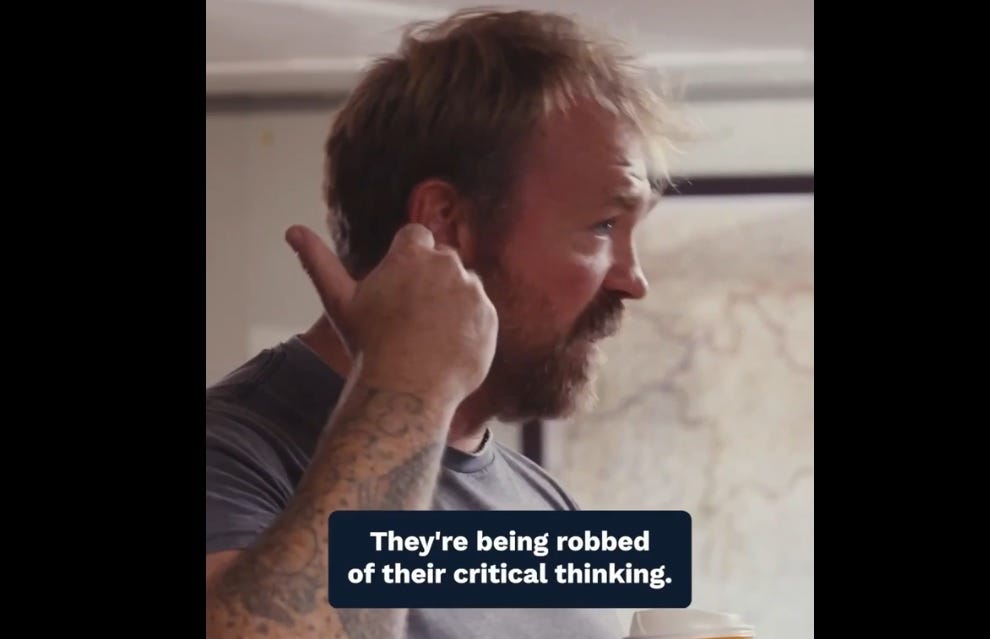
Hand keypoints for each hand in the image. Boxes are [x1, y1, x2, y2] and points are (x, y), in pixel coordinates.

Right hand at [285, 224, 497, 402]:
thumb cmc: (369, 345)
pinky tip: (447, 349)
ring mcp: (472, 291)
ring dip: (451, 303)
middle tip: (411, 317)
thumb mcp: (340, 302)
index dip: (407, 261)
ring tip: (429, 336)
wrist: (407, 390)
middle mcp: (447, 265)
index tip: (399, 288)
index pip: (416, 236)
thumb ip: (318, 261)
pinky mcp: (490, 317)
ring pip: (464, 287)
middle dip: (431, 281)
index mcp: (411, 254)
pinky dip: (469, 328)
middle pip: (443, 261)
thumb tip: (291, 229)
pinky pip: (481, 315)